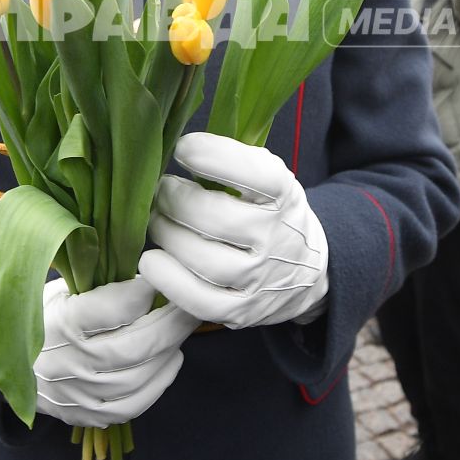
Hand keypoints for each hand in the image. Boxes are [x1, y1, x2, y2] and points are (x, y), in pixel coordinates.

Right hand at [32, 276, 198, 427]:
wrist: (15, 368)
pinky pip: (132, 405)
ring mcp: (76, 394)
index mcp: (57, 322)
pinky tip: (169, 359)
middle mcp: (66, 362)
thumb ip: (96, 280)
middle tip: (190, 305)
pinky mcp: (85, 415)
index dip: (143, 292)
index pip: (110, 309)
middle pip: (132, 347)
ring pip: (137, 378)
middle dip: (170, 323)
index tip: (161, 277)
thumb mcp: (59, 288)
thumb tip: (147, 270)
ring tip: (182, 329)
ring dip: (168, 351)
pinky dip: (159, 382)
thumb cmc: (44, 317)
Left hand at [138, 132, 329, 329]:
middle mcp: (275, 236)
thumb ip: (234, 161)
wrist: (306, 272)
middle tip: (162, 192)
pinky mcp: (241, 311)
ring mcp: (258, 277)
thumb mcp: (268, 180)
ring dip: (167, 235)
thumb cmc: (269, 214)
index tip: (183, 148)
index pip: (253, 172)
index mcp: (283, 194)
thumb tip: (178, 148)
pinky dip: (168, 279)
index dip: (210, 155)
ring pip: (201, 258)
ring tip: (159, 222)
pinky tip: (154, 262)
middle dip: (173, 199)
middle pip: (212, 216)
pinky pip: (198, 300)